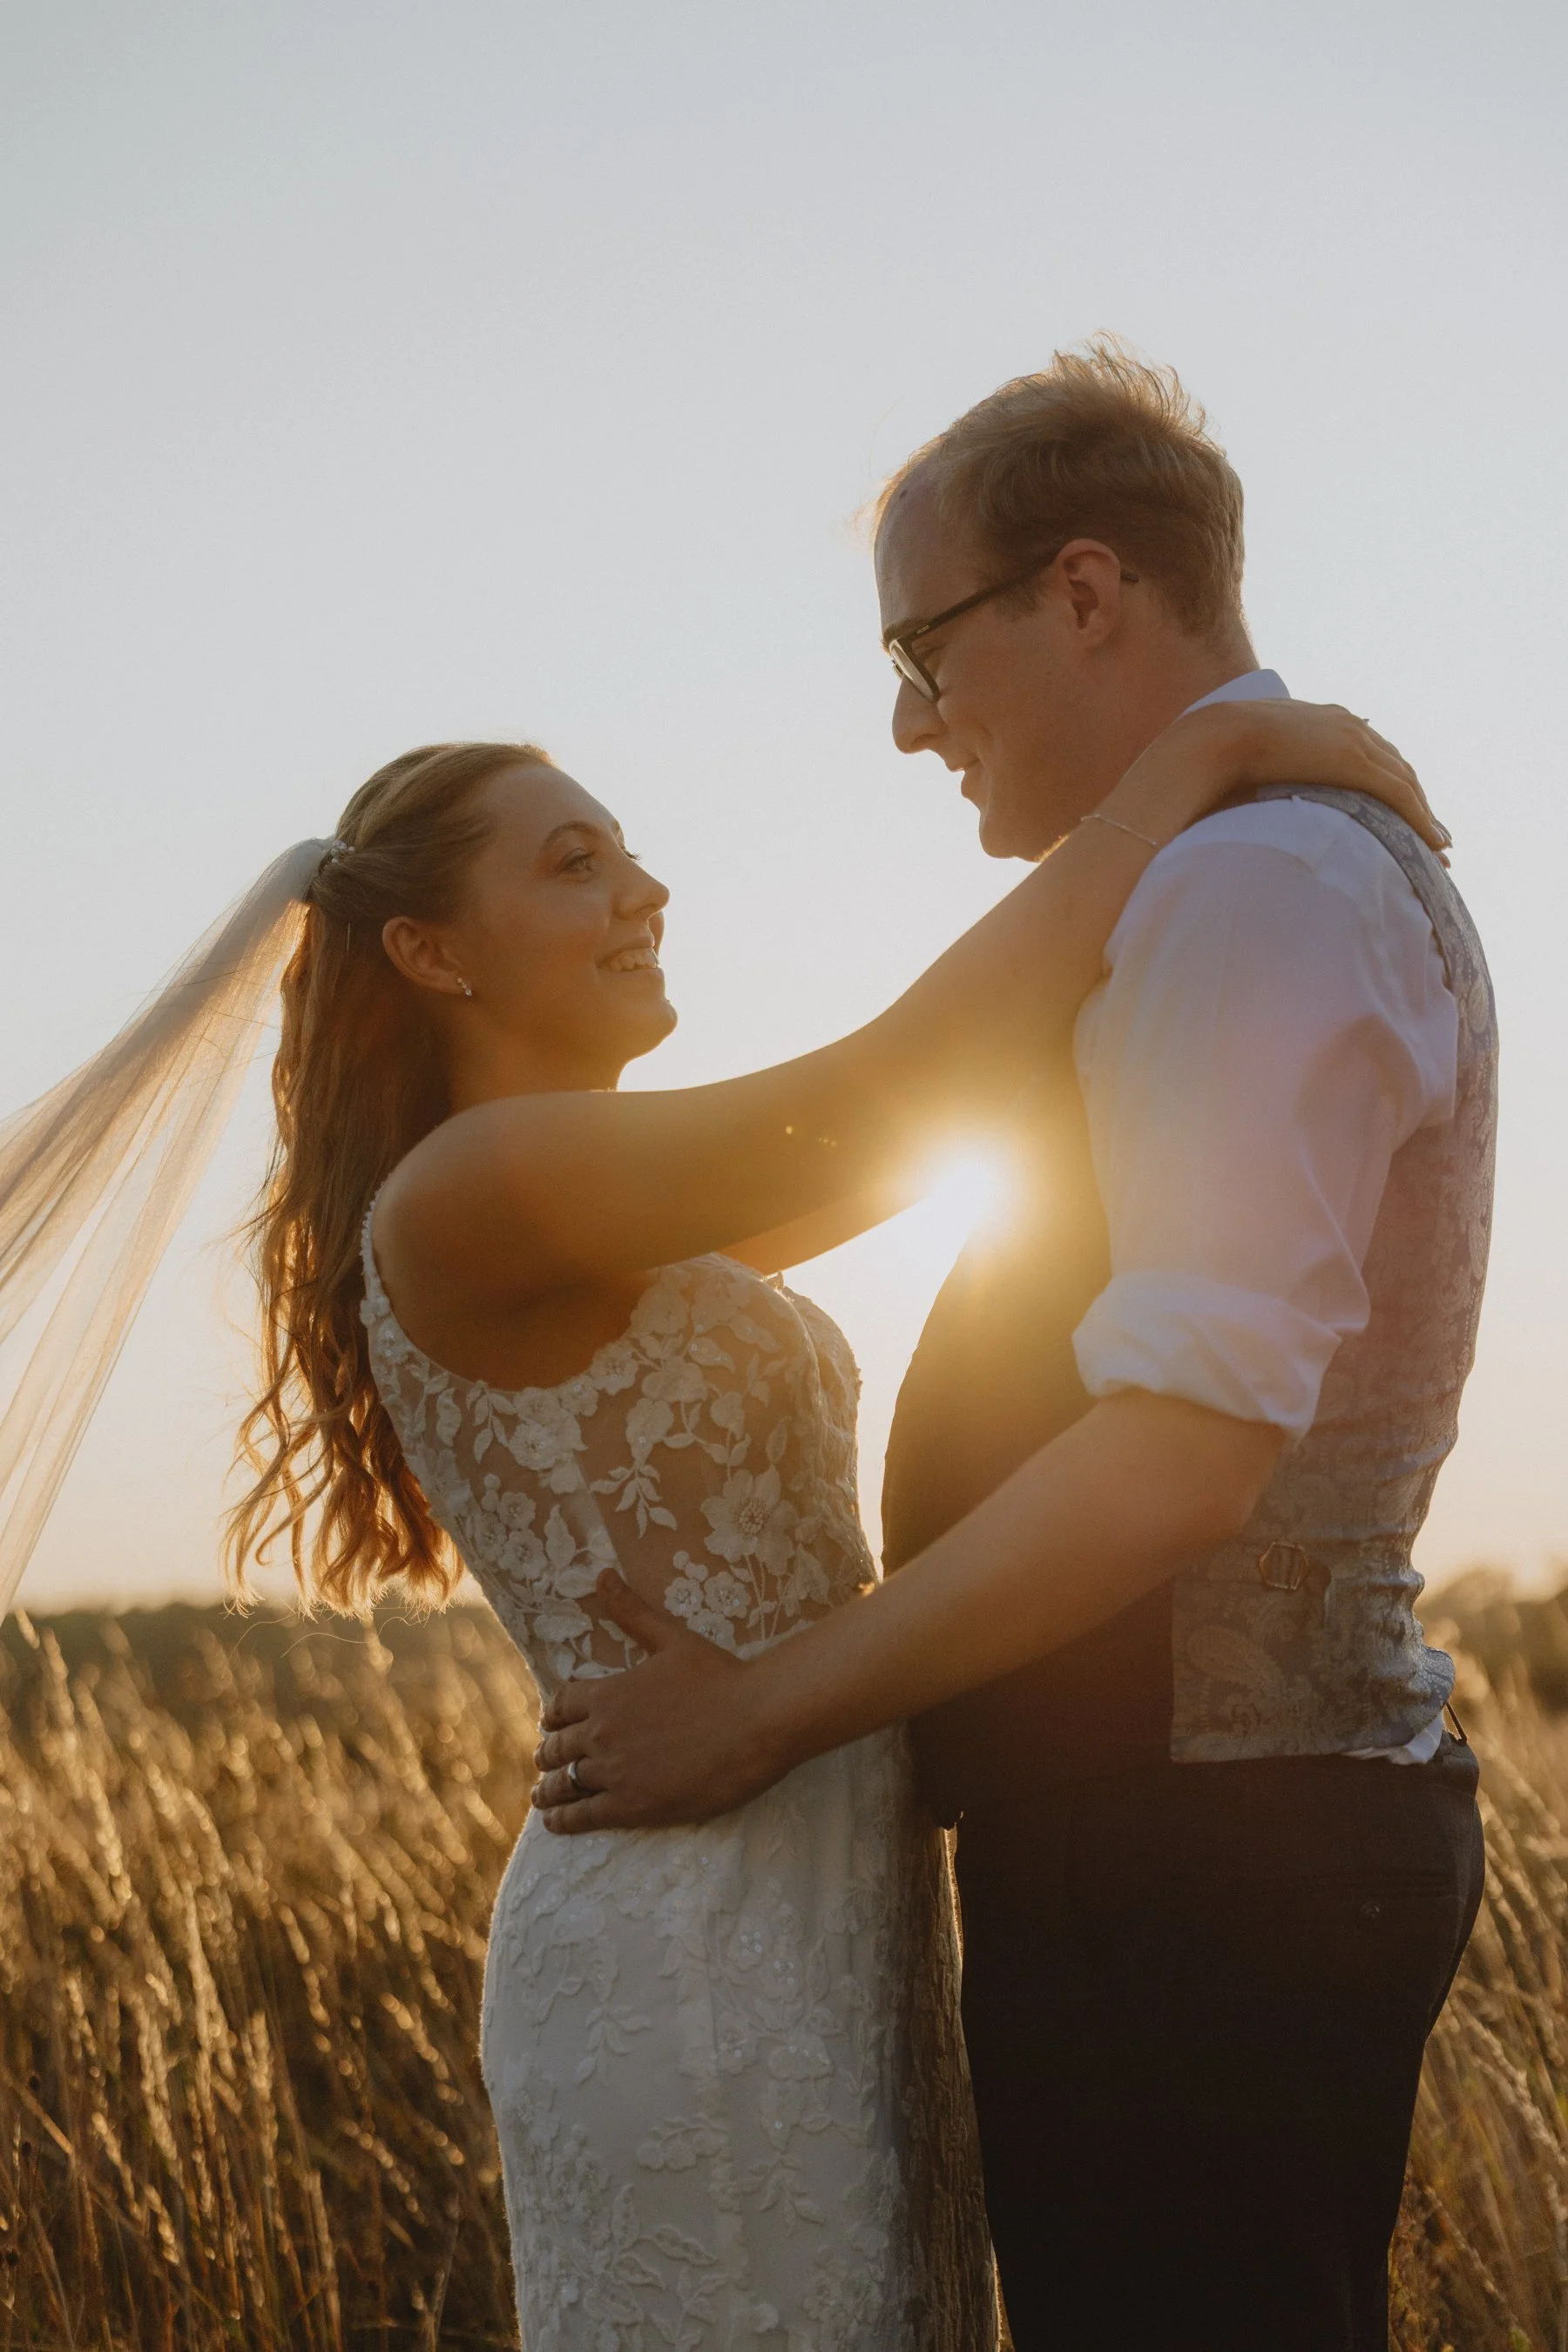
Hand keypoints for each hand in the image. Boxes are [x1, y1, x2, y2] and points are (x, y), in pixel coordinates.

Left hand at [530, 1572, 790, 1831]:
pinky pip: (582, 1817)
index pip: (561, 1705)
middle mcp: (601, 1733)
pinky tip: (554, 1821)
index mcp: (607, 1693)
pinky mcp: (632, 1807)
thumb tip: (601, 1575)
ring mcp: (615, 1773)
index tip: (552, 1723)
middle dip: (549, 1753)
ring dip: (548, 1789)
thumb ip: (632, 1611)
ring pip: (562, 1784)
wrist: (758, 1721)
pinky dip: (562, 1820)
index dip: (554, 1714)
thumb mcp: (672, 1638)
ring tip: (542, 1795)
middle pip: (557, 1747)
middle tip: (546, 1760)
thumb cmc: (720, 1676)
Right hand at [1105, 700, 1451, 859]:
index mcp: (1320, 722)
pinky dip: (1421, 819)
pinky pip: (1399, 795)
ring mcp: (1351, 742)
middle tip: (1431, 836)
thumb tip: (1241, 802)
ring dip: (1424, 816)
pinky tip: (1434, 843)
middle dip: (1416, 802)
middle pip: (1395, 767)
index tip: (1399, 811)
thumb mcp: (1245, 762)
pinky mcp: (1353, 762)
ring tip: (1437, 849)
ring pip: (1404, 783)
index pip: (1368, 753)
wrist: (1209, 739)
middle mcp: (1345, 726)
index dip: (1388, 782)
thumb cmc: (1212, 757)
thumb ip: (1260, 774)